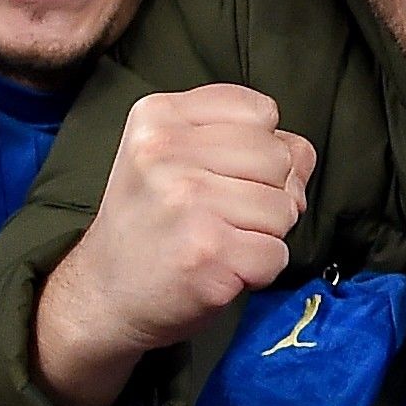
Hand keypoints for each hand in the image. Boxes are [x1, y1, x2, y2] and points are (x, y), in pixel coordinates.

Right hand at [47, 86, 315, 376]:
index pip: (261, 111)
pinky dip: (260, 271)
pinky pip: (277, 254)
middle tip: (220, 217)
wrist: (103, 295)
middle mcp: (167, 150)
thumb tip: (302, 154)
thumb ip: (245, 141)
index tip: (221, 175)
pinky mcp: (207, 251)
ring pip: (285, 208)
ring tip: (217, 242)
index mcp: (159, 116)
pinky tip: (220, 269)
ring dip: (264, 235)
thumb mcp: (177, 160)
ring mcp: (187, 200)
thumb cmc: (151, 225)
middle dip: (268, 194)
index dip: (259, 149)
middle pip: (280, 157)